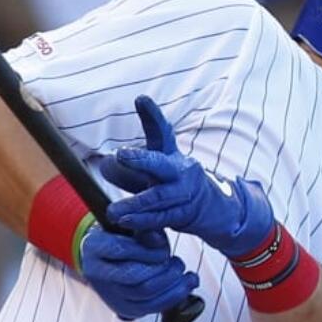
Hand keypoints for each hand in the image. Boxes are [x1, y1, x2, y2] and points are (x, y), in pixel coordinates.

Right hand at [79, 225, 198, 319]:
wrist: (110, 255)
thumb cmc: (123, 235)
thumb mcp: (133, 225)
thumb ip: (145, 230)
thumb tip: (159, 241)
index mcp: (93, 246)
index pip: (121, 249)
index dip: (148, 250)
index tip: (164, 247)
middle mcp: (96, 272)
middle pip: (134, 277)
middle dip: (162, 271)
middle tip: (177, 263)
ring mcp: (108, 293)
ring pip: (144, 295)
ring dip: (171, 285)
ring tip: (182, 272)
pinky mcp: (122, 308)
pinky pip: (149, 308)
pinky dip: (171, 298)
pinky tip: (184, 286)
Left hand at [101, 96, 274, 258]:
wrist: (214, 208)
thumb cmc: (175, 185)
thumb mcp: (157, 170)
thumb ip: (132, 166)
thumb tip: (106, 163)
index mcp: (171, 154)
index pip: (162, 131)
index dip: (152, 115)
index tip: (141, 99)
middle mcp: (181, 169)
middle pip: (160, 163)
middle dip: (141, 159)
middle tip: (120, 155)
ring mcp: (185, 193)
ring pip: (158, 197)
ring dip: (135, 204)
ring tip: (113, 211)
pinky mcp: (185, 214)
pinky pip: (162, 218)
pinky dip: (144, 221)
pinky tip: (126, 222)